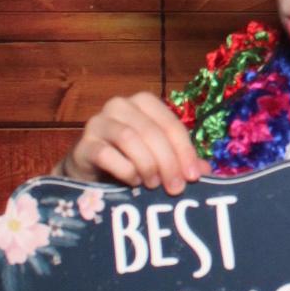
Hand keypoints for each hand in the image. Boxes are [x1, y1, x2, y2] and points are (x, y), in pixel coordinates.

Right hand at [65, 93, 209, 196]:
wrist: (88, 169)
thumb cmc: (128, 157)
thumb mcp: (157, 155)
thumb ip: (180, 159)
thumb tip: (206, 171)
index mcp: (144, 102)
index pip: (171, 123)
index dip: (185, 151)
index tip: (194, 176)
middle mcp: (120, 105)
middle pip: (152, 131)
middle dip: (168, 162)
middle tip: (176, 187)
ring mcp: (98, 122)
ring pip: (130, 138)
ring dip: (147, 165)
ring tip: (153, 184)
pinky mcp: (83, 144)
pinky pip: (107, 155)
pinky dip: (125, 171)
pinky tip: (133, 182)